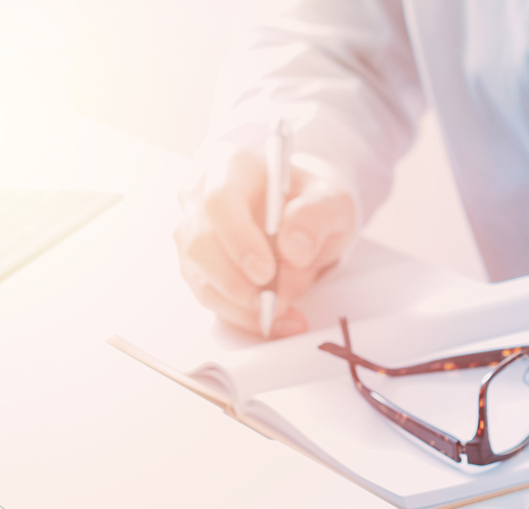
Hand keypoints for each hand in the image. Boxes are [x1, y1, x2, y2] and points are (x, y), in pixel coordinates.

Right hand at [174, 148, 356, 337]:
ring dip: (241, 305)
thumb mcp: (333, 201)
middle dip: (237, 282)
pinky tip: (276, 321)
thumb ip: (317, 216)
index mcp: (233, 166)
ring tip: (285, 315)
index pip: (219, 200)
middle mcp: (202, 196)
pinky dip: (243, 316)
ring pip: (200, 276)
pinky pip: (211, 296)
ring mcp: (195, 232)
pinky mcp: (199, 266)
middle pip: (199, 243)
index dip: (238, 240)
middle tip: (276, 303)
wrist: (305, 219)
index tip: (265, 272)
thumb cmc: (313, 204)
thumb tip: (293, 248)